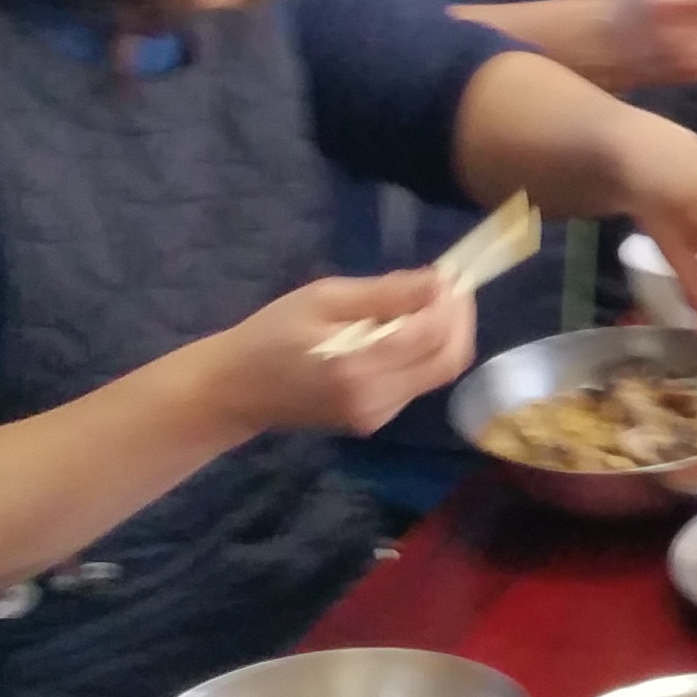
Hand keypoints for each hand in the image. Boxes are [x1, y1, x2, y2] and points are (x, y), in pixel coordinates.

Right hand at [212, 265, 478, 445]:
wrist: (237, 390)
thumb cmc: (271, 334)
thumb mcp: (322, 298)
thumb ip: (384, 293)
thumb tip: (437, 283)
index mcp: (357, 367)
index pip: (434, 337)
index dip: (452, 304)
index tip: (447, 275)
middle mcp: (375, 399)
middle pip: (449, 361)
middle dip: (459, 320)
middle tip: (446, 288)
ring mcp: (378, 416)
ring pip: (438, 373)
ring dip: (443, 335)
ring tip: (421, 305)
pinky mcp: (376, 421)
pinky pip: (418, 384)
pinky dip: (423, 354)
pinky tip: (402, 332)